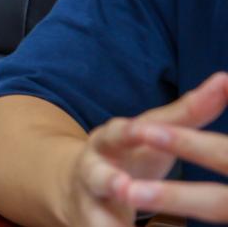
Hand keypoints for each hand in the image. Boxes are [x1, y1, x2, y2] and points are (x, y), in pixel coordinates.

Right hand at [64, 72, 227, 224]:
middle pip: (96, 174)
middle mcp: (93, 167)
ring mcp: (90, 200)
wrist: (77, 184)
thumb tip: (225, 79)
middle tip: (125, 188)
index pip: (120, 132)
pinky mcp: (89, 225)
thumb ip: (189, 110)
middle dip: (109, 180)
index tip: (142, 131)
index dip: (131, 133)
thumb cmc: (131, 154)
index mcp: (111, 139)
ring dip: (107, 222)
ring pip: (95, 215)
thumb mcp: (153, 131)